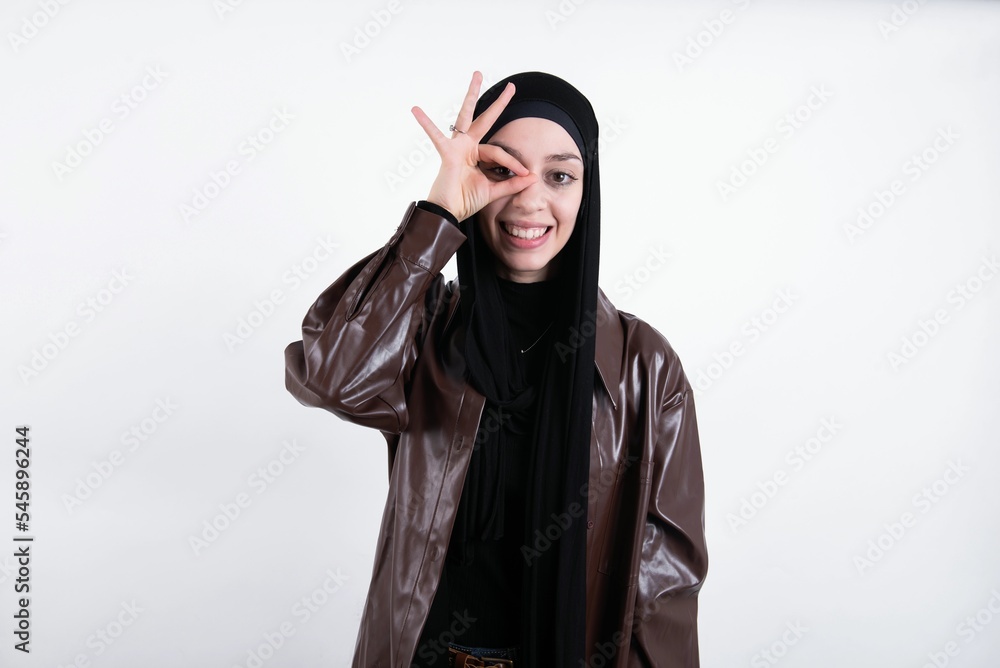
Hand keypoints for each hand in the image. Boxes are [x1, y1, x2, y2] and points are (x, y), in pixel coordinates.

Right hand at [411, 71, 536, 222]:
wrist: (448, 213)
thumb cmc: (465, 201)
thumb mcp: (494, 191)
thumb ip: (512, 183)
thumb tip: (533, 177)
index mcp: (477, 155)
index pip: (499, 152)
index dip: (513, 163)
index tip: (525, 173)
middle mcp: (467, 147)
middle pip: (485, 120)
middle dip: (498, 104)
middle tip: (511, 87)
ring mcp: (457, 147)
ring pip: (466, 116)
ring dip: (472, 95)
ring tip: (477, 76)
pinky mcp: (447, 153)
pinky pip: (436, 136)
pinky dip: (426, 124)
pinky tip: (415, 110)